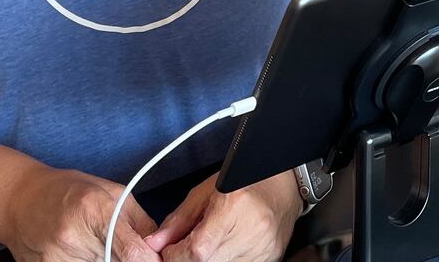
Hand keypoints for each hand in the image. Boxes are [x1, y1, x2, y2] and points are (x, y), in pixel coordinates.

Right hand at [1, 165, 160, 261]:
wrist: (19, 200)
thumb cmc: (69, 191)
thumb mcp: (112, 194)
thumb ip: (140, 224)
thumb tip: (162, 249)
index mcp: (94, 210)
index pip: (133, 254)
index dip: (149, 261)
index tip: (154, 260)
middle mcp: (73, 238)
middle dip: (124, 260)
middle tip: (116, 248)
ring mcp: (56, 260)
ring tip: (93, 247)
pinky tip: (80, 254)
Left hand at [144, 171, 299, 261]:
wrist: (283, 188)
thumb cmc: (244, 183)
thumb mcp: (206, 192)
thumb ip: (178, 220)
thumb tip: (155, 243)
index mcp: (233, 206)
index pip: (197, 251)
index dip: (176, 256)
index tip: (169, 251)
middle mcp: (252, 231)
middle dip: (188, 260)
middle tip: (185, 249)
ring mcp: (263, 250)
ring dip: (208, 261)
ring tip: (209, 245)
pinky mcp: (269, 261)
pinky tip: (224, 251)